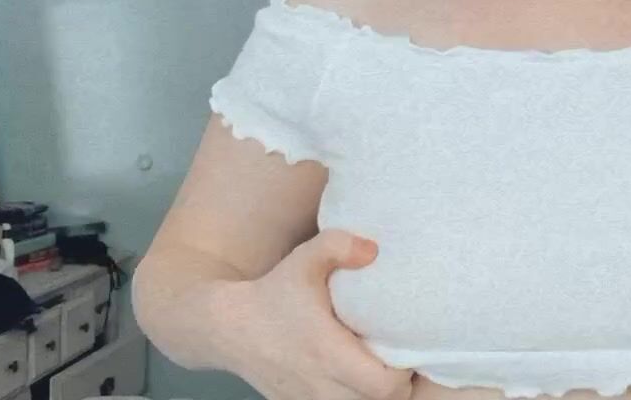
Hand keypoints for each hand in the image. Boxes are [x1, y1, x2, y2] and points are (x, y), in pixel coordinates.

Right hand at [217, 229, 414, 399]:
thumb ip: (338, 246)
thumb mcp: (304, 260)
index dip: (402, 374)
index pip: (384, 386)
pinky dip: (351, 399)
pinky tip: (351, 377)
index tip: (403, 351)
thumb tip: (373, 249)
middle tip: (396, 359)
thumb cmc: (272, 293)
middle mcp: (320, 385)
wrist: (228, 328)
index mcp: (327, 353)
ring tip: (376, 368)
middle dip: (394, 386)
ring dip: (372, 395)